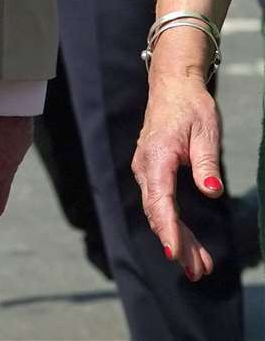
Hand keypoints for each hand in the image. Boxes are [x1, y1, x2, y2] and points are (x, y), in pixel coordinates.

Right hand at [132, 67, 223, 283]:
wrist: (173, 86)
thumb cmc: (190, 106)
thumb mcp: (205, 131)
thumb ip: (206, 163)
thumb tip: (212, 191)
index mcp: (156, 156)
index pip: (160, 200)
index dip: (169, 229)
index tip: (175, 254)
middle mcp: (145, 166)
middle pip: (158, 213)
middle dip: (177, 244)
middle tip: (199, 271)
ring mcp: (146, 170)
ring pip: (159, 212)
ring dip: (177, 239)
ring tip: (199, 267)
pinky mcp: (152, 173)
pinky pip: (161, 204)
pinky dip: (174, 225)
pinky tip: (188, 244)